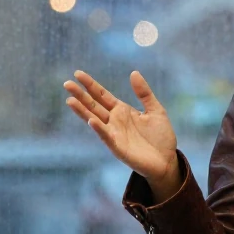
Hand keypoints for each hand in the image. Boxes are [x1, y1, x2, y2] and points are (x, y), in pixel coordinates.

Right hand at [63, 71, 179, 191]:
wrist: (167, 161)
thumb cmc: (161, 137)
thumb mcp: (155, 110)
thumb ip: (144, 93)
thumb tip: (133, 72)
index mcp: (122, 110)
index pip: (102, 95)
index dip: (91, 84)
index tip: (78, 73)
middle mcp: (114, 121)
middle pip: (93, 105)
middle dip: (80, 95)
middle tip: (66, 83)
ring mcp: (114, 134)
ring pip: (94, 119)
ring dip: (82, 111)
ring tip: (70, 100)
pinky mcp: (118, 148)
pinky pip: (107, 137)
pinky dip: (99, 129)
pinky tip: (91, 121)